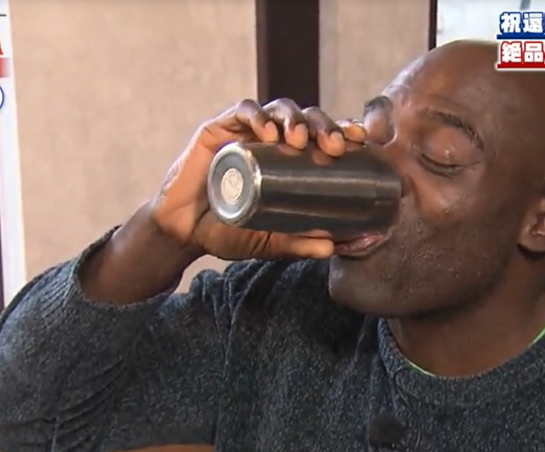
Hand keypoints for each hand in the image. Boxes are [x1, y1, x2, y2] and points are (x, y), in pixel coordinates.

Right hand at [151, 98, 366, 260]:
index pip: (323, 136)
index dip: (344, 131)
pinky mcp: (219, 128)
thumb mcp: (270, 241)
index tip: (361, 141)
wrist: (184, 231)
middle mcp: (273, 141)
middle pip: (307, 118)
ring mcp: (246, 132)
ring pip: (279, 109)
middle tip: (334, 146)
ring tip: (300, 139)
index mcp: (291, 160)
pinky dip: (258, 116)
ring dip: (294, 118)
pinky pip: (243, 111)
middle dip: (325, 125)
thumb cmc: (229, 231)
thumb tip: (334, 249)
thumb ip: (300, 244)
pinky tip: (267, 133)